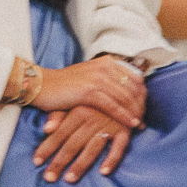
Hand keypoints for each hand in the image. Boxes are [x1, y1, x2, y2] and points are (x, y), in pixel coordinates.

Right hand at [29, 56, 145, 132]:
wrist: (41, 85)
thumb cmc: (64, 85)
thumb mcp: (89, 76)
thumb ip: (106, 79)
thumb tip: (125, 91)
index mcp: (106, 62)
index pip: (135, 77)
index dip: (142, 94)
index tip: (144, 107)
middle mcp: (104, 67)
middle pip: (133, 88)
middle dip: (141, 105)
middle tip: (145, 118)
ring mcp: (97, 78)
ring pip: (126, 97)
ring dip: (136, 112)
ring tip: (140, 124)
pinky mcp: (89, 91)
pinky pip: (114, 106)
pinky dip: (125, 116)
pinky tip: (132, 124)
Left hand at [33, 105, 133, 182]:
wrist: (125, 84)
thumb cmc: (93, 98)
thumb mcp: (75, 101)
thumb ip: (58, 115)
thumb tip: (45, 129)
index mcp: (78, 111)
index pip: (59, 133)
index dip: (47, 148)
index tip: (36, 162)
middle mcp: (92, 119)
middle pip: (72, 144)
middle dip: (59, 162)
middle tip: (48, 178)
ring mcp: (109, 125)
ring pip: (92, 148)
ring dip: (81, 165)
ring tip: (69, 179)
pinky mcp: (125, 130)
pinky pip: (119, 147)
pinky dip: (112, 159)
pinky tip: (103, 172)